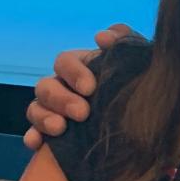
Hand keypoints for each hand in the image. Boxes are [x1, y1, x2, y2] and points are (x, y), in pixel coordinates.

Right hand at [23, 23, 132, 149]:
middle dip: (61, 99)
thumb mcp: (136, 60)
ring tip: (60, 128)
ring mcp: (53, 111)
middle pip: (46, 86)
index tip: (90, 88)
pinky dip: (32, 137)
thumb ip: (123, 40)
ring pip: (35, 108)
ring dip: (44, 117)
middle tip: (82, 113)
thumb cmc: (138, 86)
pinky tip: (36, 144)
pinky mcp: (50, 135)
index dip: (74, 72)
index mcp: (80, 67)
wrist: (147, 124)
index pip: (65, 62)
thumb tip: (101, 37)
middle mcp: (62, 87)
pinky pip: (33, 134)